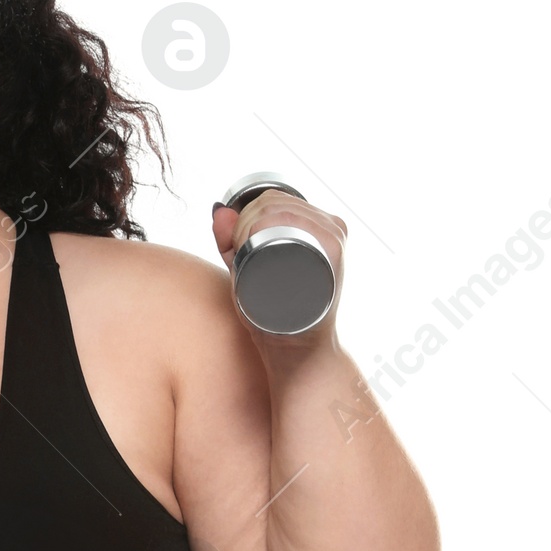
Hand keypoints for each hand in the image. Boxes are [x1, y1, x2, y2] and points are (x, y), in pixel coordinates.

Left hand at [211, 191, 347, 354]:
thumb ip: (232, 244)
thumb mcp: (249, 273)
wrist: (299, 352)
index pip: (272, 198)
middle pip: (273, 201)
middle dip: (243, 222)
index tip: (235, 246)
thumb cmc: (274, 317)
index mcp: (316, 227)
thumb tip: (218, 209)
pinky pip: (290, 220)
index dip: (245, 216)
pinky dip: (264, 230)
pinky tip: (259, 253)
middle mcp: (329, 226)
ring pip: (277, 207)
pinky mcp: (332, 249)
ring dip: (249, 227)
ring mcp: (332, 236)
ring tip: (249, 260)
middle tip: (239, 257)